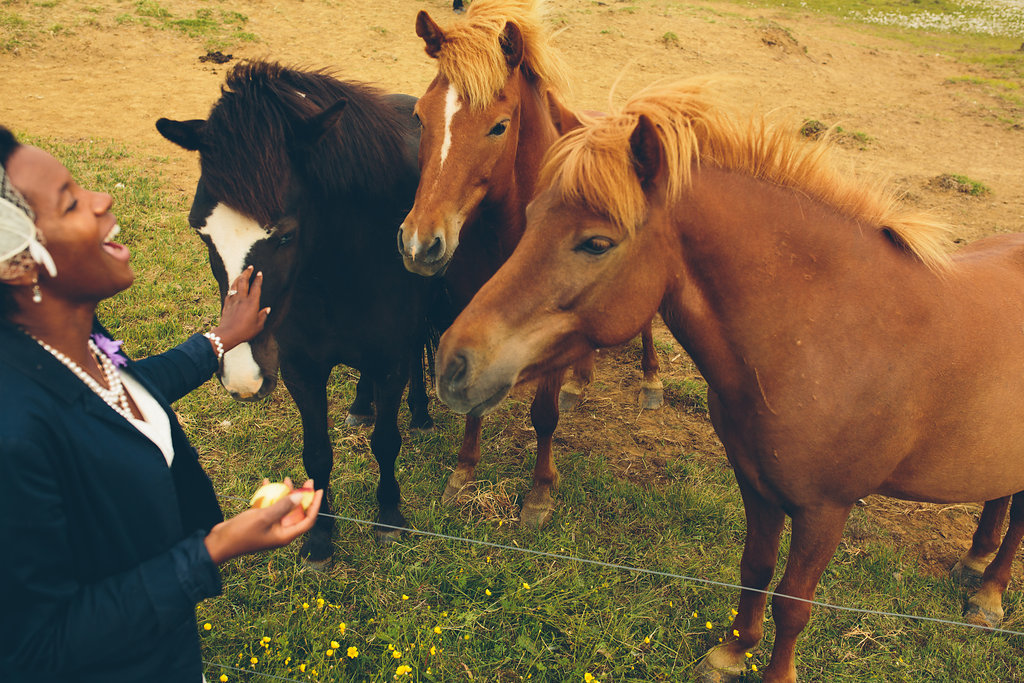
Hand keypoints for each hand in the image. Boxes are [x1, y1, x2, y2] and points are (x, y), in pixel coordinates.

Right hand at [203, 478, 322, 564]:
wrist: (218, 543)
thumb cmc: (242, 533)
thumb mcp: (264, 517)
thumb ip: (283, 506)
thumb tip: (301, 496)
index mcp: (286, 535)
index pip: (308, 520)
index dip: (315, 505)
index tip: (319, 490)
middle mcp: (281, 532)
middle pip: (298, 512)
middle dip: (303, 496)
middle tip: (307, 481)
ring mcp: (270, 527)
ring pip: (284, 508)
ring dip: (286, 493)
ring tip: (286, 479)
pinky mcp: (260, 522)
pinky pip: (270, 507)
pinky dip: (269, 496)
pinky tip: (266, 483)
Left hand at [209, 265, 270, 352]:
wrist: (228, 334)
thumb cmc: (245, 331)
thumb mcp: (258, 326)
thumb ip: (263, 316)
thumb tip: (267, 309)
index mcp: (252, 303)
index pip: (256, 287)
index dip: (258, 279)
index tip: (260, 273)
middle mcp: (242, 299)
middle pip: (244, 281)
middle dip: (247, 272)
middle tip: (250, 267)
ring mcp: (233, 300)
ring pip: (235, 284)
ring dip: (239, 277)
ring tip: (242, 273)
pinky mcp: (226, 304)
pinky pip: (229, 291)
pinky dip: (232, 287)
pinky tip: (233, 286)